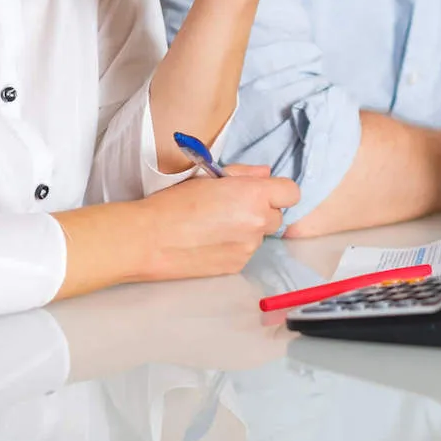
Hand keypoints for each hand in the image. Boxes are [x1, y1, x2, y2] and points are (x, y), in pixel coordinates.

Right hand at [137, 165, 299, 280]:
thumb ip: (243, 174)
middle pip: (277, 215)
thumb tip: (266, 174)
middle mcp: (257, 222)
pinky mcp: (237, 267)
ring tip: (215, 226)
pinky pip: (246, 252)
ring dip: (247, 229)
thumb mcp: (208, 176)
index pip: (291, 192)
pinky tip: (210, 242)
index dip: (277, 191)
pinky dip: (234, 246)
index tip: (260, 191)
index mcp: (253, 194)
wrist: (149, 239)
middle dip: (261, 210)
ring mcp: (249, 248)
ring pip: (260, 235)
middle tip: (231, 207)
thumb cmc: (174, 202)